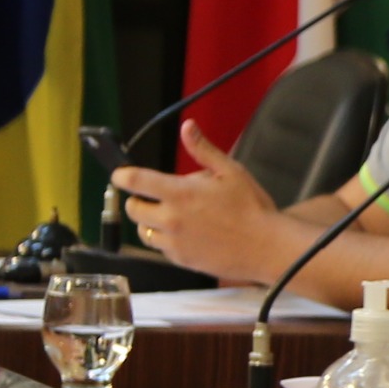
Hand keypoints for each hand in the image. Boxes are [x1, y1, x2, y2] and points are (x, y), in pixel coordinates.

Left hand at [109, 124, 276, 274]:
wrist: (267, 248)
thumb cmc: (252, 208)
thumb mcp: (231, 171)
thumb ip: (203, 150)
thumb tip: (187, 127)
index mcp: (180, 193)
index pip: (135, 182)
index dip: (121, 176)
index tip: (121, 174)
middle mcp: (171, 219)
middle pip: (133, 209)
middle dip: (138, 200)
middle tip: (155, 197)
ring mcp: (174, 243)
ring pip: (144, 231)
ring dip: (149, 222)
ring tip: (170, 217)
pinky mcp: (181, 260)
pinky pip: (161, 249)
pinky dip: (165, 240)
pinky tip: (185, 234)